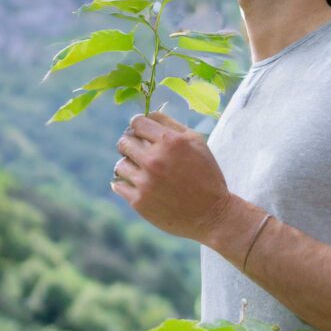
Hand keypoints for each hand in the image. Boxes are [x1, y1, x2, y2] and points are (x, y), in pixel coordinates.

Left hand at [111, 110, 232, 241]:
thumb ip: (171, 125)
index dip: (138, 126)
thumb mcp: (197, 143)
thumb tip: (147, 115)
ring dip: (130, 166)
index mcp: (170, 141)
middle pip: (124, 141)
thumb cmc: (206, 175)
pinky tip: (142, 186)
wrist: (212, 215)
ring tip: (145, 173)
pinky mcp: (139, 201)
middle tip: (142, 154)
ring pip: (120, 164)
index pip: (137, 122)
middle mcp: (155, 159)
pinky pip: (118, 184)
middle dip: (132, 145)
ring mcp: (145, 181)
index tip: (142, 134)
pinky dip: (126, 184)